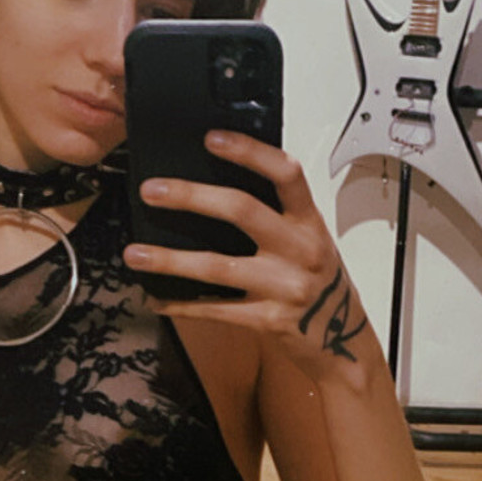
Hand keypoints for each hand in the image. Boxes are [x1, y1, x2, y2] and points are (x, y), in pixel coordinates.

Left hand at [124, 132, 370, 378]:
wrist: (345, 342)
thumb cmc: (321, 284)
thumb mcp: (311, 242)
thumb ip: (278, 218)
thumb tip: (218, 189)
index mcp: (310, 222)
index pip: (285, 174)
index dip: (249, 152)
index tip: (211, 138)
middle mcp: (299, 250)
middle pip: (241, 211)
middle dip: (192, 197)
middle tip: (152, 191)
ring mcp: (284, 286)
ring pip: (218, 266)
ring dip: (171, 260)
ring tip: (136, 254)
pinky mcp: (268, 320)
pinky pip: (217, 310)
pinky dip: (182, 306)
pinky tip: (156, 299)